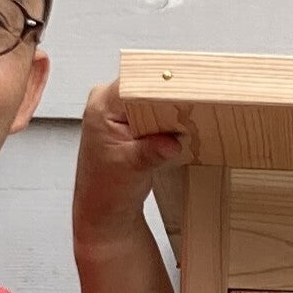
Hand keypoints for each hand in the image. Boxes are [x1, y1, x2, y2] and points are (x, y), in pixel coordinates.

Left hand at [71, 79, 184, 237]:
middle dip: (171, 96)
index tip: (184, 91)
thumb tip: (172, 141)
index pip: (135, 81)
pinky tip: (182, 127)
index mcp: (101, 106)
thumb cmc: (106, 192)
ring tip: (188, 119)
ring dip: (173, 108)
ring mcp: (120, 110)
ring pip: (154, 96)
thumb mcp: (132, 169)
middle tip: (191, 107)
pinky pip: (156, 109)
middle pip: (147, 84)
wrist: (105, 212)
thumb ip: (152, 151)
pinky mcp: (132, 120)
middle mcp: (108, 101)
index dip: (162, 85)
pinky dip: (171, 119)